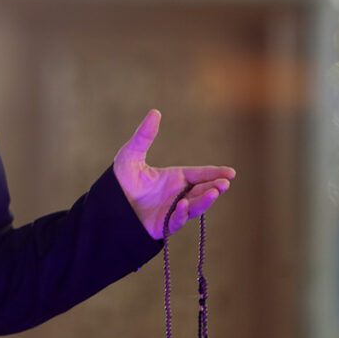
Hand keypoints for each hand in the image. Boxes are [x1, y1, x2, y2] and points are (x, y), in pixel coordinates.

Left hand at [112, 109, 235, 238]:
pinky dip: (181, 214)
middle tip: (224, 183)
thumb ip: (144, 135)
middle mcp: (178, 194)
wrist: (107, 204)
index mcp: (175, 178)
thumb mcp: (131, 154)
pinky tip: (182, 205)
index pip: (199, 174)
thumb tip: (155, 112)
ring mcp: (172, 210)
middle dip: (215, 187)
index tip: (231, 173)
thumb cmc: (121, 179)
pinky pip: (176, 220)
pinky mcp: (163, 225)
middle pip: (202, 190)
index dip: (215, 173)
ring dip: (204, 200)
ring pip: (194, 206)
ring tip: (213, 192)